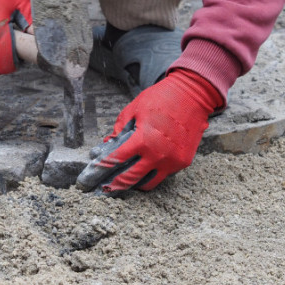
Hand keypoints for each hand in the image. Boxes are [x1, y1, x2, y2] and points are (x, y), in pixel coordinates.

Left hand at [76, 68, 223, 192]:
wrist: (193, 95)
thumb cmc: (161, 98)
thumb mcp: (134, 109)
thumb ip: (119, 129)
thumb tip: (108, 143)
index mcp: (143, 139)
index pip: (116, 160)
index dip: (101, 169)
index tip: (91, 175)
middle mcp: (158, 154)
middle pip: (130, 179)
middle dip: (113, 186)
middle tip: (103, 189)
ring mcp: (172, 161)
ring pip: (148, 183)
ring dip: (134, 184)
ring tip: (124, 181)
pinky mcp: (183, 162)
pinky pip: (163, 174)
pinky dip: (152, 173)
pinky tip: (144, 168)